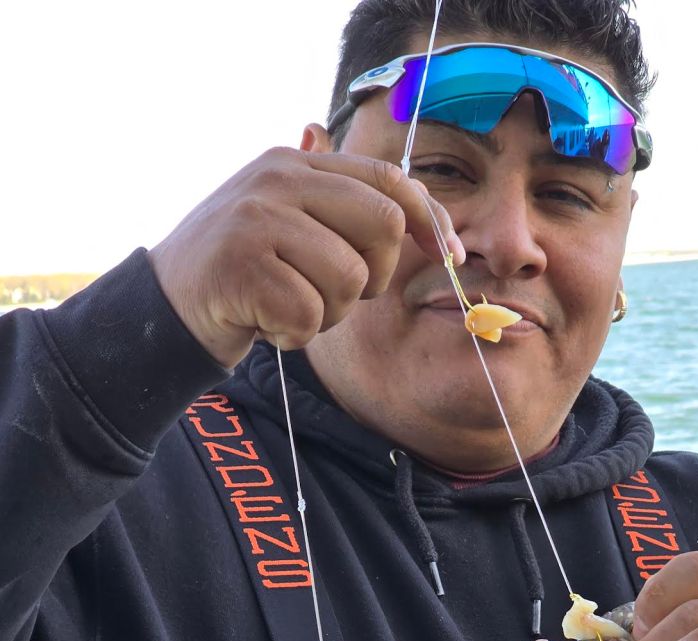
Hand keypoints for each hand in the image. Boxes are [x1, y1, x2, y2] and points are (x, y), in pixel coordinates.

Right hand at [148, 148, 464, 368]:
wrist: (165, 308)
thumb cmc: (244, 275)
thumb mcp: (291, 225)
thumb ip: (345, 210)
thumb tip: (424, 212)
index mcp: (295, 165)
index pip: (387, 180)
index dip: (430, 220)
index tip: (451, 257)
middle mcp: (277, 181)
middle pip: (382, 226)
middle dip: (374, 276)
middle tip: (337, 294)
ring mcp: (256, 220)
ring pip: (349, 279)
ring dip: (329, 314)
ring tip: (290, 308)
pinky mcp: (241, 267)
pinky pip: (309, 315)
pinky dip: (295, 336)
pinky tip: (267, 325)